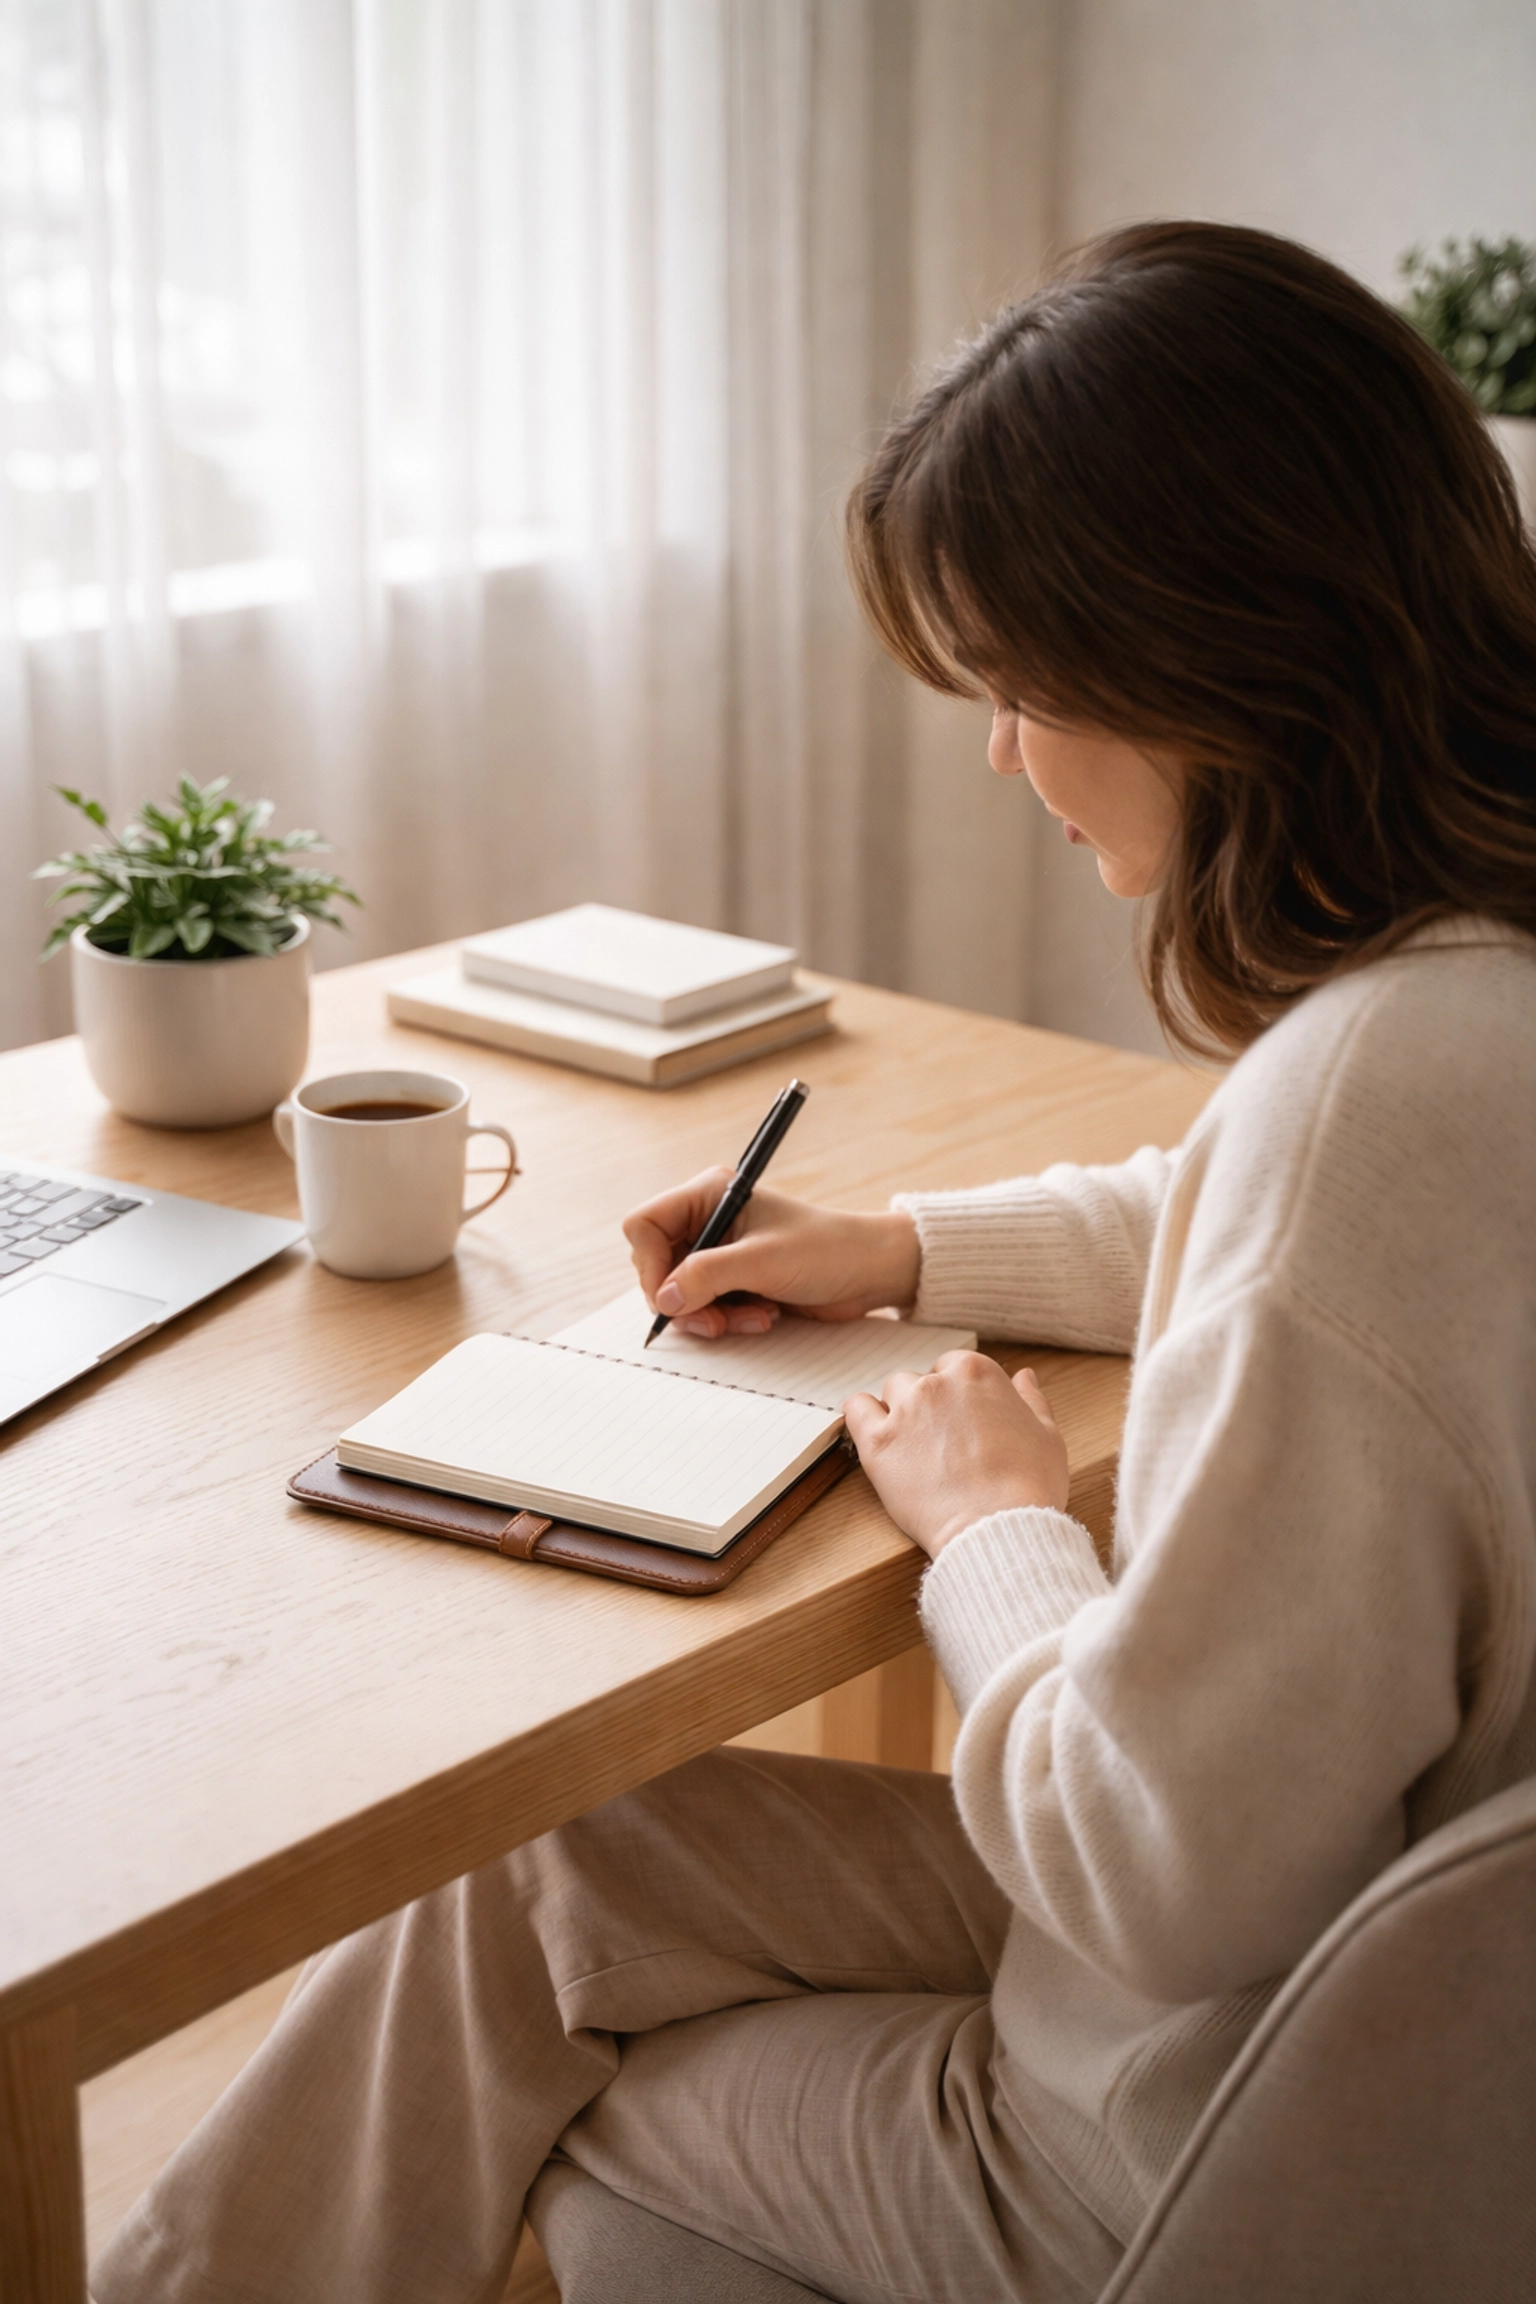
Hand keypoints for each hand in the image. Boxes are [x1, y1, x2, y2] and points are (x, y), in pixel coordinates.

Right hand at [623, 1172, 920, 1337]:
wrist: (869, 1272)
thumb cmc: (826, 1250)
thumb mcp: (763, 1261)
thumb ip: (708, 1275)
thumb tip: (664, 1299)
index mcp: (708, 1195)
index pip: (645, 1226)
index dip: (650, 1265)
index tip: (672, 1297)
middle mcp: (707, 1221)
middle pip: (657, 1266)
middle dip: (685, 1300)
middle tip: (715, 1321)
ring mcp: (718, 1254)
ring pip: (679, 1294)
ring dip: (711, 1316)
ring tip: (753, 1318)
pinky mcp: (732, 1282)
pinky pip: (704, 1309)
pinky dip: (726, 1321)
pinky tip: (763, 1316)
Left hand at [844, 1351, 1069, 1560]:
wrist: (998, 1528)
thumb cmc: (1028, 1487)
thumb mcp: (1047, 1436)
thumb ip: (1032, 1400)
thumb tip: (1024, 1377)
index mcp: (977, 1372)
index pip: (954, 1366)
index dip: (958, 1394)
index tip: (962, 1421)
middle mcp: (937, 1382)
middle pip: (922, 1380)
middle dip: (929, 1405)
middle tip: (942, 1443)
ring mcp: (904, 1409)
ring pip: (891, 1392)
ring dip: (899, 1411)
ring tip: (914, 1448)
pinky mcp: (877, 1442)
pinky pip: (855, 1409)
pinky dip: (862, 1416)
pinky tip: (875, 1434)